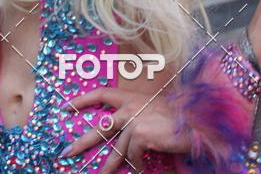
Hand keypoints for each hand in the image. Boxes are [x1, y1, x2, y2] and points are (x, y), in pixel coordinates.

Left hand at [61, 86, 190, 172]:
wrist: (193, 121)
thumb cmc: (175, 115)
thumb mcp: (151, 107)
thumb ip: (136, 113)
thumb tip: (122, 128)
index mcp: (130, 97)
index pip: (100, 93)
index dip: (82, 100)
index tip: (66, 107)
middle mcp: (129, 107)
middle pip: (100, 127)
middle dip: (83, 142)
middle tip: (68, 151)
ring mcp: (133, 121)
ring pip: (117, 148)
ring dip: (110, 164)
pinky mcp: (140, 135)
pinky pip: (133, 156)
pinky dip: (136, 164)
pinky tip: (139, 169)